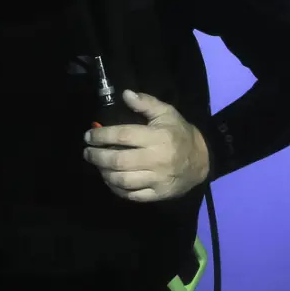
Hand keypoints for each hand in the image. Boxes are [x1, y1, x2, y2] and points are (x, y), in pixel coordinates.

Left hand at [82, 89, 211, 203]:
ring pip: (122, 180)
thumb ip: (146, 103)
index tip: (88, 136)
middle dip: (97, 157)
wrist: (202, 160)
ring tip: (98, 166)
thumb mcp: (167, 113)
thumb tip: (125, 94)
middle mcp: (156, 159)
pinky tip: (110, 180)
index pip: (122, 136)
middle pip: (118, 160)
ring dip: (104, 173)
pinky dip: (116, 189)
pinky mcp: (158, 194)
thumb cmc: (180, 134)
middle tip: (87, 153)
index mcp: (157, 137)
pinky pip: (132, 195)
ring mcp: (157, 179)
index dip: (101, 136)